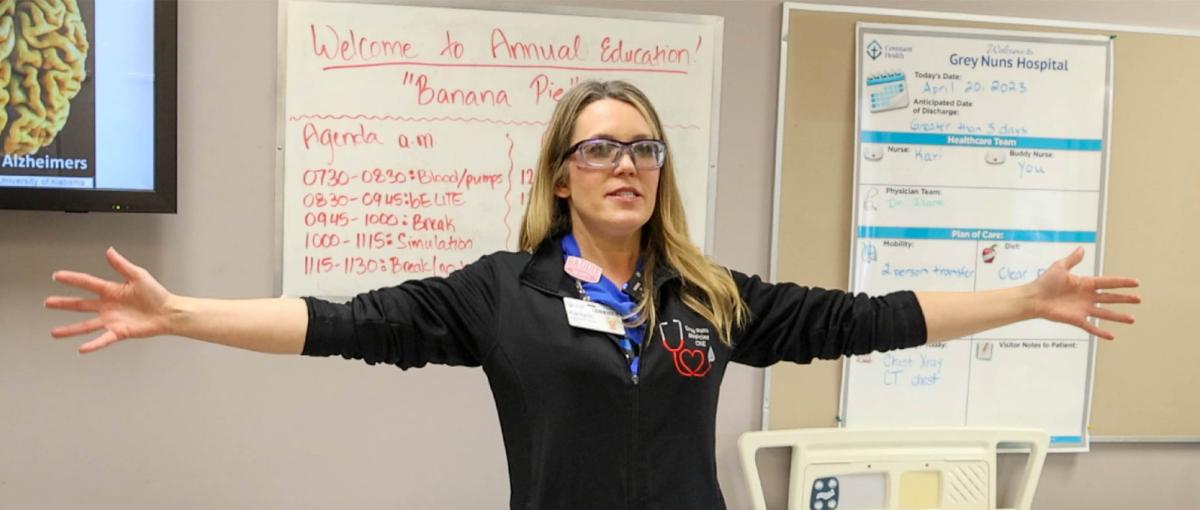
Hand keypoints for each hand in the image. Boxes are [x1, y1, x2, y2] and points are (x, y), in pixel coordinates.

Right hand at [45, 248, 174, 352]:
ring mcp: (112, 320)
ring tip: (55, 333)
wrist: (169, 312)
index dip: (72, 279)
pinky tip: (82, 348)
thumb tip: (109, 251)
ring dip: (70, 329)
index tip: (57, 276)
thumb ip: (122, 265)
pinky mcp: (119, 332)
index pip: (87, 283)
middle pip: (81, 305)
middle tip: (47, 303)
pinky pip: (103, 339)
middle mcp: (108, 306)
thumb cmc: (156, 294)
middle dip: (63, 304)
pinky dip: (94, 344)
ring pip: (86, 325)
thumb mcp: (138, 276)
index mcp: (111, 291)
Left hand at [1031, 247, 1139, 339]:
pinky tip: (1112, 336)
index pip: (1108, 283)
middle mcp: (1087, 297)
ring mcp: (1083, 309)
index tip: (1136, 282)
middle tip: (1138, 299)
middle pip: (1111, 298)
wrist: (1033, 297)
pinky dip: (1101, 332)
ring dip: (1118, 317)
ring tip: (1132, 319)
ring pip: (1105, 313)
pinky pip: (1091, 327)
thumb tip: (1082, 248)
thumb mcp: (1060, 267)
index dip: (1122, 283)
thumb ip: (1072, 259)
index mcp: (1086, 284)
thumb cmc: (1045, 282)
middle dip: (1125, 299)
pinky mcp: (1076, 319)